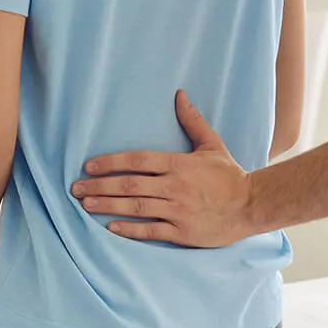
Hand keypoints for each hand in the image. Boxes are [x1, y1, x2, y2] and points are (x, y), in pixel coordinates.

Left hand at [70, 91, 254, 246]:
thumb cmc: (228, 175)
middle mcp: (174, 187)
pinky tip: (111, 227)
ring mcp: (178, 210)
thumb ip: (192, 121)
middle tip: (76, 188)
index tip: (89, 166)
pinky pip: (151, 231)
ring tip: (85, 205)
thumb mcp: (211, 144)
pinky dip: (130, 229)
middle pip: (129, 185)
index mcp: (178, 164)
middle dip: (99, 186)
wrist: (251, 205)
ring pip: (136, 207)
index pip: (137, 160)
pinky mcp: (182, 231)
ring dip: (108, 206)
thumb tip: (180, 95)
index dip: (110, 162)